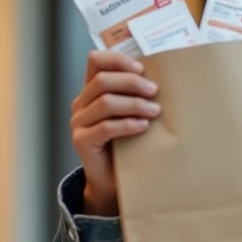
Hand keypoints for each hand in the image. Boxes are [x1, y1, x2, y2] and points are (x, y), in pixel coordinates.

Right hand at [70, 51, 160, 216]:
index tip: (142, 69)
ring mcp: (78, 122)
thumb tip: (162, 80)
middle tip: (154, 91)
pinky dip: (128, 124)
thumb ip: (136, 96)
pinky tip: (143, 126)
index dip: (118, 60)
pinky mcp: (82, 141)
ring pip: (105, 103)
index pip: (95, 61)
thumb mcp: (130, 114)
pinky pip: (106, 128)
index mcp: (91, 91)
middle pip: (102, 81)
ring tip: (155, 111)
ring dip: (134, 104)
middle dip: (131, 83)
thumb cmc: (126, 144)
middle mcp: (81, 104)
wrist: (112, 180)